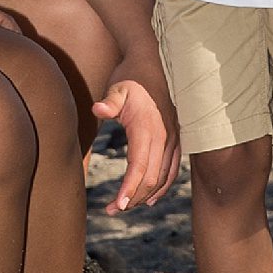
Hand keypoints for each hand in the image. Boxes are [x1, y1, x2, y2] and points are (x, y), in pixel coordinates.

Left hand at [94, 73, 180, 208]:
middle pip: (152, 178)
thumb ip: (109, 101)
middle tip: (113, 210)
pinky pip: (172, 170)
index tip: (118, 206)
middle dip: (134, 198)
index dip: (130, 189)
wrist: (152, 63)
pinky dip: (162, 187)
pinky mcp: (175, 139)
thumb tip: (97, 109)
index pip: (140, 167)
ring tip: (125, 206)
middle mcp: (164, 137)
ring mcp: (172, 139)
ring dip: (145, 195)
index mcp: (148, 128)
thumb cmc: (130, 77)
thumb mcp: (117, 87)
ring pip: (163, 177)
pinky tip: (150, 198)